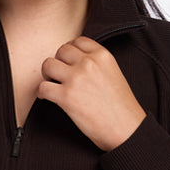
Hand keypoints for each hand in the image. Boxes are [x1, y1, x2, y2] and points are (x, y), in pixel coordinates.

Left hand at [37, 36, 145, 150]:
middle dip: (58, 62)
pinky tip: (48, 98)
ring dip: (48, 75)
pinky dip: (42, 93)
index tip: (69, 63)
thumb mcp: (114, 74)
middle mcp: (88, 63)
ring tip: (53, 84)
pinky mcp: (66, 96)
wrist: (127, 129)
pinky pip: (42, 87)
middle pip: (60, 51)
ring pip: (48, 65)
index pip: (78, 41)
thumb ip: (97, 64)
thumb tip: (78, 63)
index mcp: (102, 56)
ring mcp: (76, 78)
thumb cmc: (122, 107)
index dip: (70, 52)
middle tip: (59, 75)